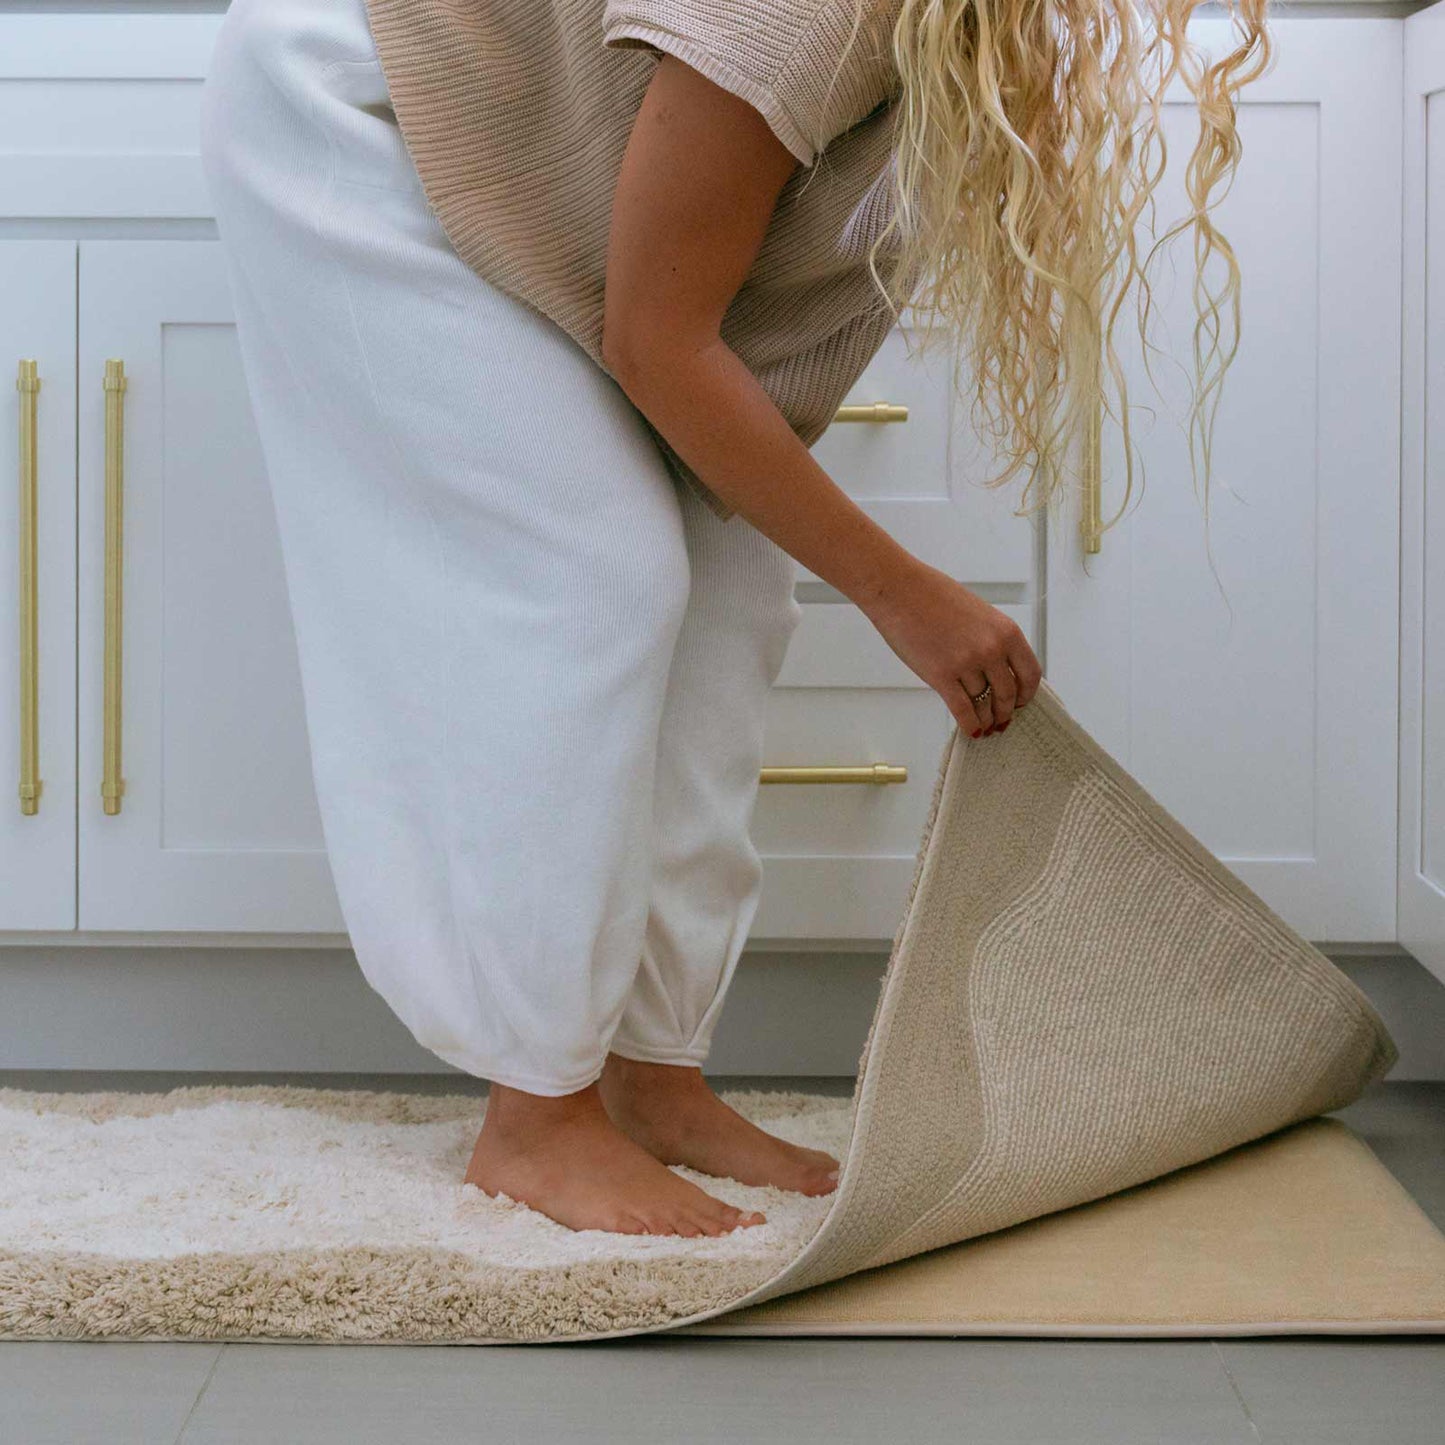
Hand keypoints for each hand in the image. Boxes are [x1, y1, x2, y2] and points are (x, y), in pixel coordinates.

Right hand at [857, 558, 1042, 736]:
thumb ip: (991, 640)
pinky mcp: (941, 676)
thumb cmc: (933, 596)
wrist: (900, 590)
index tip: (1021, 702)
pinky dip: (969, 724)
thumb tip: (996, 671)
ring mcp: (967, 664)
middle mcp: (991, 650)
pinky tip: (971, 730)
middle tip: (1001, 720)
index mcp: (1006, 631)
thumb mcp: (979, 614)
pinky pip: (962, 710)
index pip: (1030, 673)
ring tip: (984, 726)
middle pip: (1007, 694)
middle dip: (1005, 712)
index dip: (1027, 694)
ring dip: (986, 721)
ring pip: (984, 705)